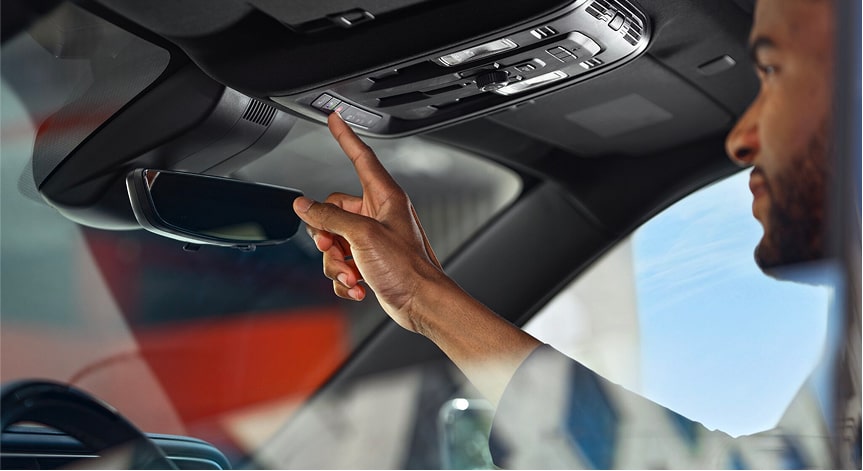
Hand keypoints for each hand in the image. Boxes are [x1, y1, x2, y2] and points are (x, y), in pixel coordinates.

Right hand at [293, 113, 443, 332]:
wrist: (421, 303)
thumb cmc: (407, 268)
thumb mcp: (362, 235)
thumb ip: (329, 217)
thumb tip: (304, 206)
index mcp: (384, 198)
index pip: (360, 157)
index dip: (345, 136)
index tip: (334, 118)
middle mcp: (378, 215)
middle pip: (333, 210)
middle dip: (327, 235)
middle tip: (333, 246)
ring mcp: (372, 239)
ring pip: (333, 241)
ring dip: (336, 263)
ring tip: (352, 274)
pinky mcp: (369, 262)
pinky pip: (341, 263)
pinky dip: (344, 277)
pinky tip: (357, 286)